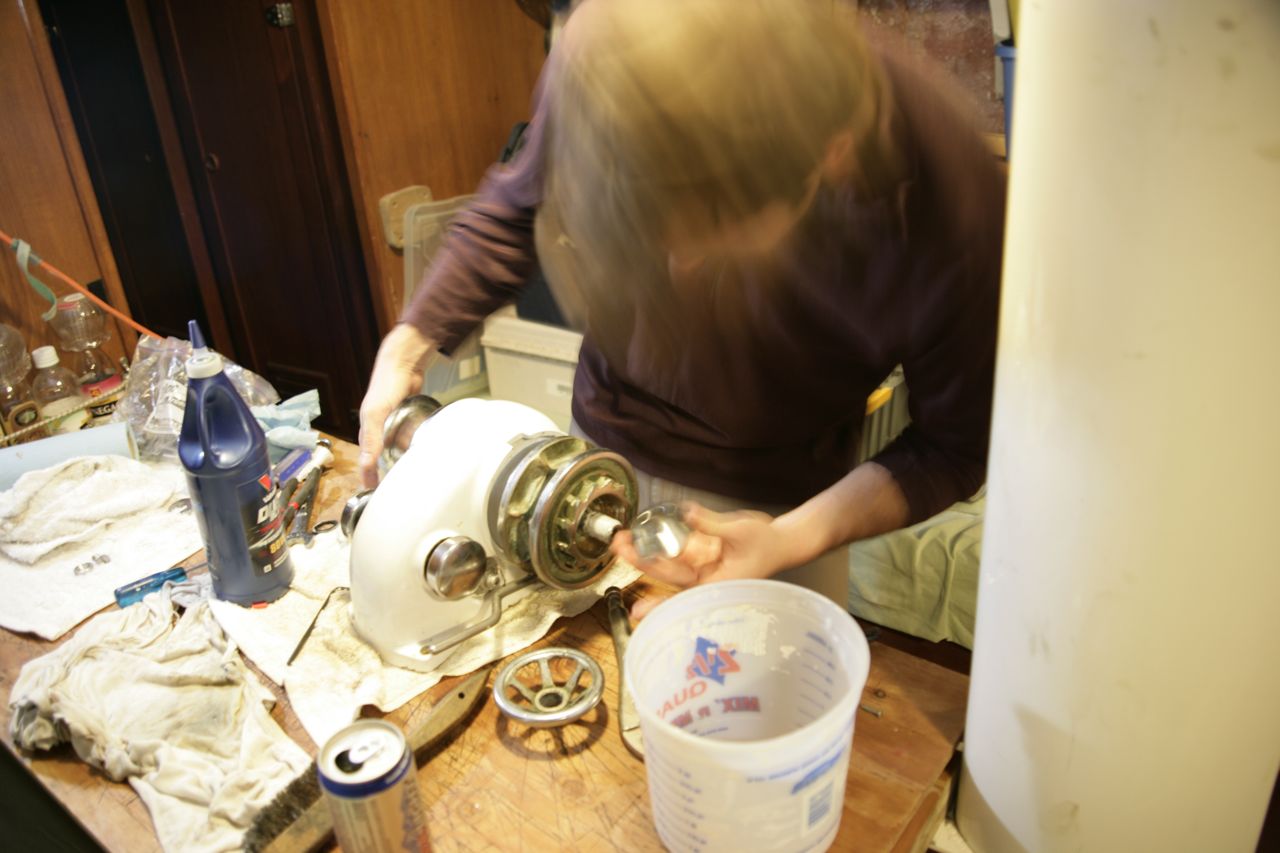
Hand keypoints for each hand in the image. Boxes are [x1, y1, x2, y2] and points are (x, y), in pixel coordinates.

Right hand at [357, 324, 435, 487]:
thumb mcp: (376, 414)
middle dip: (383, 471)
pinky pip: (406, 435)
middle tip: (392, 489)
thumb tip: (367, 465)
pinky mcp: (406, 415)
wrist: (403, 364)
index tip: (373, 492)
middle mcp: (378, 427)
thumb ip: (372, 439)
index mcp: (367, 429)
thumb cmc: (386, 387)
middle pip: (379, 454)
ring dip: (398, 459)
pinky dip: (410, 445)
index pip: (366, 459)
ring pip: (394, 446)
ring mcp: (392, 421)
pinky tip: (419, 453)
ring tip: (407, 476)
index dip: (368, 475)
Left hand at [611, 502, 798, 617]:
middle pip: (669, 575)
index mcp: (719, 584)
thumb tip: (688, 513)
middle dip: (643, 562)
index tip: (637, 611)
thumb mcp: (741, 531)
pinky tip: (642, 540)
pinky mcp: (702, 558)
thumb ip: (712, 524)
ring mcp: (703, 570)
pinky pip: (678, 555)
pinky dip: (661, 548)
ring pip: (669, 565)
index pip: (684, 595)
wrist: (781, 542)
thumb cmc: (767, 544)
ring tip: (624, 541)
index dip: (660, 604)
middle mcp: (707, 581)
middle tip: (621, 548)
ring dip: (646, 553)